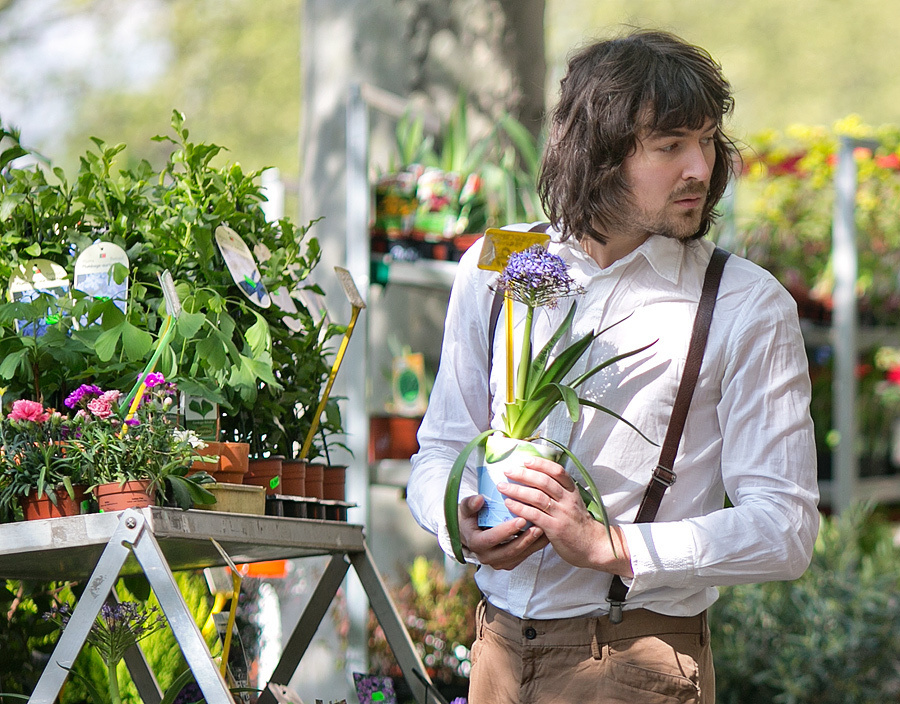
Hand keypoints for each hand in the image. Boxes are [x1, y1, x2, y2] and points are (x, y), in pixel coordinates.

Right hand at [457, 494, 548, 569]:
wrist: (471, 533)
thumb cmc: (470, 517)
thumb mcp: (466, 509)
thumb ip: (470, 504)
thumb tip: (479, 499)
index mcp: (476, 543)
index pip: (491, 539)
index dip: (506, 530)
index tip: (521, 519)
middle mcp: (487, 557)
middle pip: (509, 551)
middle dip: (525, 539)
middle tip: (538, 527)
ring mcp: (499, 562)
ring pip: (519, 555)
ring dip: (533, 544)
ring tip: (544, 530)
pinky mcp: (509, 562)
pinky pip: (525, 556)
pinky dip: (535, 546)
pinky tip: (545, 535)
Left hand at [498, 456, 632, 576]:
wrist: (592, 546)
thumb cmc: (578, 523)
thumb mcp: (573, 502)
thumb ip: (558, 491)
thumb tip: (535, 478)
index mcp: (572, 491)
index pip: (558, 471)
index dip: (541, 464)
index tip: (526, 460)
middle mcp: (568, 500)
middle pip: (544, 481)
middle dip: (524, 474)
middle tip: (508, 471)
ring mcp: (562, 514)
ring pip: (537, 497)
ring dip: (517, 490)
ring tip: (502, 486)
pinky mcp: (555, 528)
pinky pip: (535, 515)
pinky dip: (520, 508)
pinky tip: (509, 504)